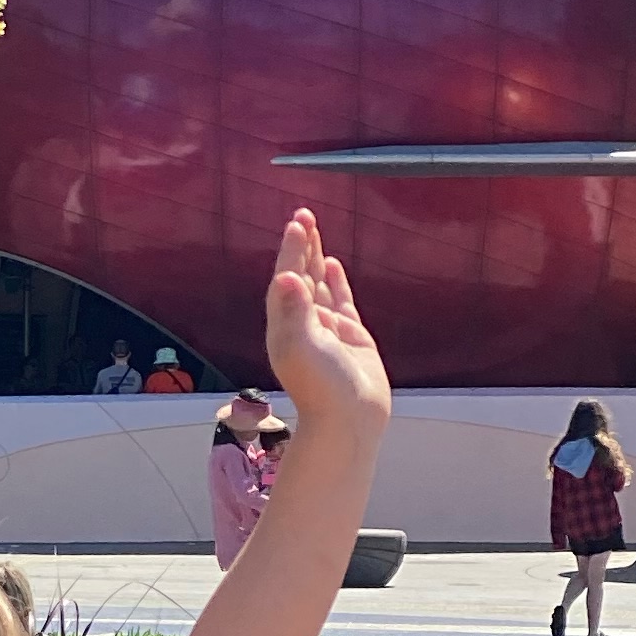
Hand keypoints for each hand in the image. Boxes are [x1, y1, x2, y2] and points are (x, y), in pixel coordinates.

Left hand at [261, 207, 392, 441]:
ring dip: (315, 259)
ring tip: (314, 232)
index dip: (290, 251)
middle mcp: (303, 325)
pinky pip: (339, 301)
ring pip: (319, 285)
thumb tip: (285, 277)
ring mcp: (327, 330)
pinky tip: (331, 265)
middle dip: (300, 246)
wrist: (350, 420)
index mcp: (285, 326)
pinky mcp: (350, 337)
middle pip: (299, 275)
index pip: (286, 279)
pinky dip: (335, 282)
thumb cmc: (322, 389)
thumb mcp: (303, 347)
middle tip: (303, 215)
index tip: (297, 224)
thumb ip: (294, 311)